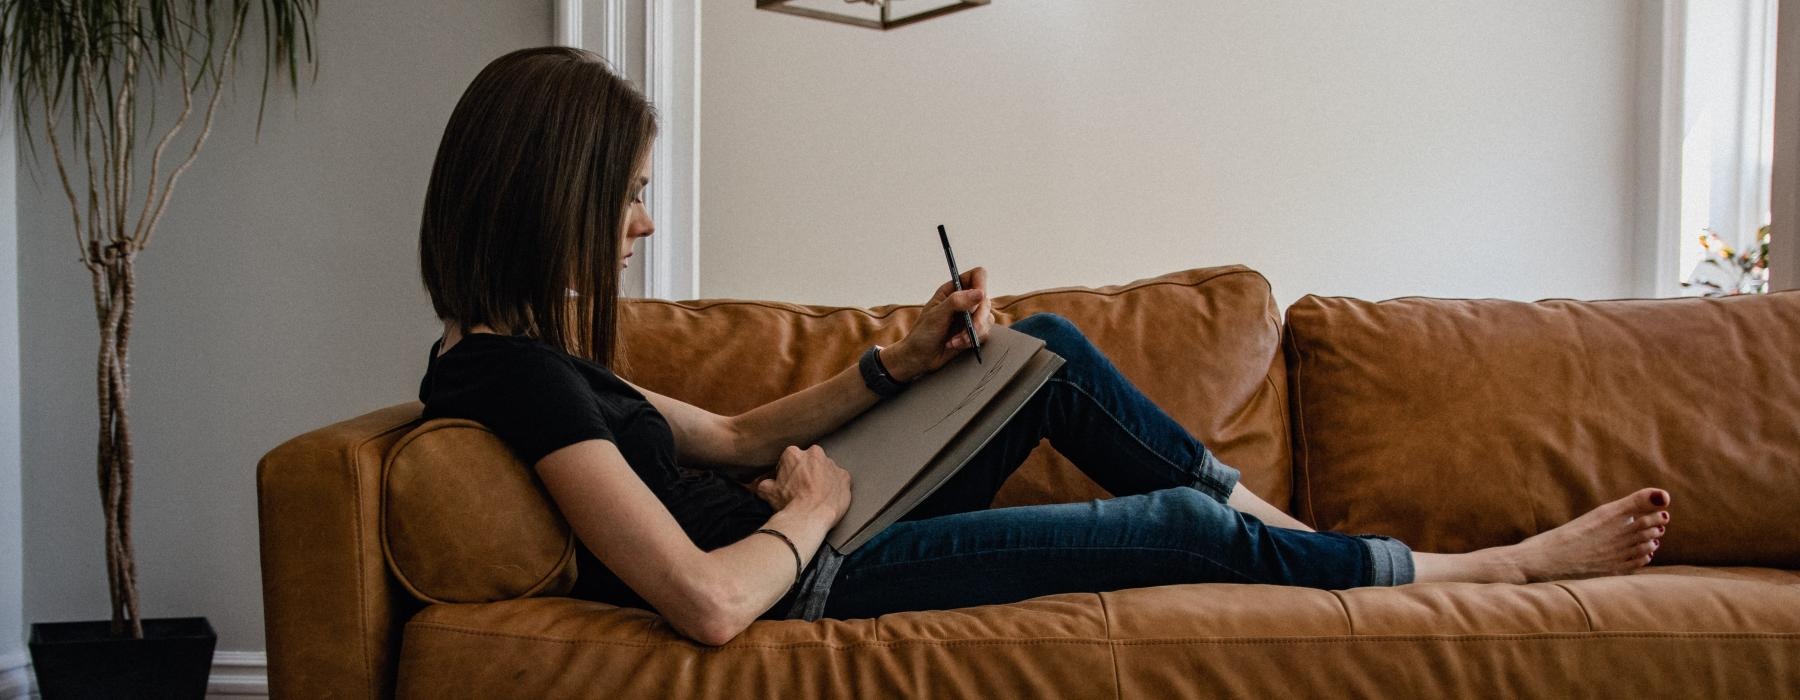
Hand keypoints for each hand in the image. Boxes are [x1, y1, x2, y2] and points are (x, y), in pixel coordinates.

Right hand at [753, 445, 851, 520]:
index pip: (789, 459)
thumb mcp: (767, 492)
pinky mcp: (845, 476)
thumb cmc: (789, 503)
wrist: (810, 517)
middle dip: (807, 472)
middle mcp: (814, 454)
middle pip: (809, 461)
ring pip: (825, 468)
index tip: (789, 483)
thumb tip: (761, 484)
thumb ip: (764, 483)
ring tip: (816, 495)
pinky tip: (828, 497)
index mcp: (793, 453)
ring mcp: (831, 464)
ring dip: (822, 478)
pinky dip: (835, 486)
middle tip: (803, 489)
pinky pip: (839, 479)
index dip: (788, 473)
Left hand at [883, 266, 994, 381]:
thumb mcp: (936, 315)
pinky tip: (956, 344)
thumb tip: (979, 293)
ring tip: (956, 341)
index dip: (981, 284)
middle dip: (978, 319)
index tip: (979, 299)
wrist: (919, 358)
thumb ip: (957, 302)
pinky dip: (971, 341)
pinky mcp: (973, 332)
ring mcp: (970, 317)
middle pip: (985, 300)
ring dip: (973, 333)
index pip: (977, 276)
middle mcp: (964, 301)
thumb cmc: (922, 334)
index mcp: (953, 290)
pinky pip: (984, 333)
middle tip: (969, 329)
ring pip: (988, 319)